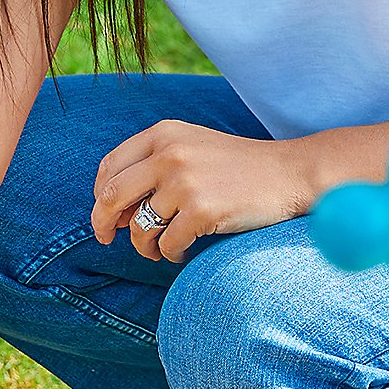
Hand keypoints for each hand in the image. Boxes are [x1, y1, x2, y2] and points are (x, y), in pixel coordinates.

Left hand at [91, 121, 324, 262]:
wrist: (289, 174)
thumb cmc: (237, 167)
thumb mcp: (191, 147)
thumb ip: (153, 164)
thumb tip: (109, 206)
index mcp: (163, 134)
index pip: (110, 167)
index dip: (99, 196)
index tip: (105, 215)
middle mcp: (170, 154)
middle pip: (112, 197)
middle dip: (103, 224)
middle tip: (107, 239)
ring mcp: (185, 183)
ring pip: (139, 227)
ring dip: (144, 245)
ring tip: (158, 248)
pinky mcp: (202, 211)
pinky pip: (166, 245)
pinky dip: (171, 254)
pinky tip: (184, 251)